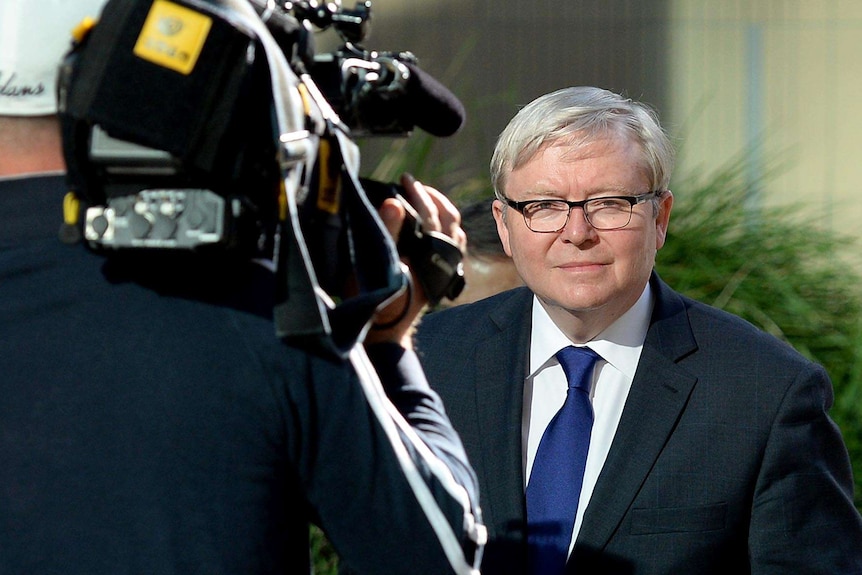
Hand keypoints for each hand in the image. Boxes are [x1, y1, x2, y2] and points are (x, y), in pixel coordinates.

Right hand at [367, 173, 465, 347]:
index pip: (430, 215)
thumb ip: (387, 231)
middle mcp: (444, 260)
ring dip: (441, 210)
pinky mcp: (443, 273)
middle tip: (412, 184)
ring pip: (455, 230)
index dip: (417, 193)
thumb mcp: (376, 261)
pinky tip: (430, 221)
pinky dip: (445, 227)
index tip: (404, 179)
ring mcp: (447, 267)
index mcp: (430, 254)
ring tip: (423, 196)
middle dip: (431, 197)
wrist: (387, 328)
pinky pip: (453, 243)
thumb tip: (395, 202)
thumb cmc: (378, 296)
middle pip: (449, 219)